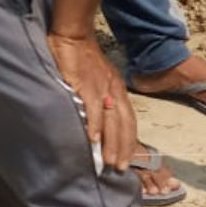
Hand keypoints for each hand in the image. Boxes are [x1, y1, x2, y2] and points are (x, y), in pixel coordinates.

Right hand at [46, 34, 136, 171]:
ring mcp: (102, 88)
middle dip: (123, 147)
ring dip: (111, 142)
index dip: (129, 140)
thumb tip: (103, 120)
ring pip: (111, 120)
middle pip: (124, 123)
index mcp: (119, 90)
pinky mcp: (87, 85)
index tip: (129, 159)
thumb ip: (104, 98)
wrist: (76, 38)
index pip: (129, 120)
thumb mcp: (101, 80)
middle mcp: (115, 91)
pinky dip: (95, 124)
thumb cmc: (86, 60)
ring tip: (109, 162)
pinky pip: (94, 108)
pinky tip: (93, 140)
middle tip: (121, 168)